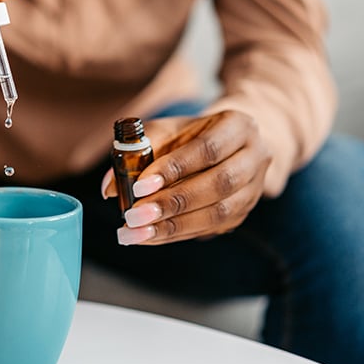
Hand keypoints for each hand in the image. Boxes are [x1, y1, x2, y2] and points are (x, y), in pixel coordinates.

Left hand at [102, 110, 271, 244]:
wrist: (232, 145)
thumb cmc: (194, 134)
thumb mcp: (169, 130)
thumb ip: (137, 151)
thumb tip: (108, 187)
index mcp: (239, 126)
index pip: (207, 149)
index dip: (174, 169)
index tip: (139, 187)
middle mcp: (255, 157)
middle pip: (218, 184)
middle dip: (172, 203)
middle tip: (133, 217)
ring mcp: (254, 189)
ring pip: (219, 213)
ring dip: (173, 226)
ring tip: (135, 234)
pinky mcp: (244, 213)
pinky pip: (211, 228)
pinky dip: (177, 234)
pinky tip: (150, 237)